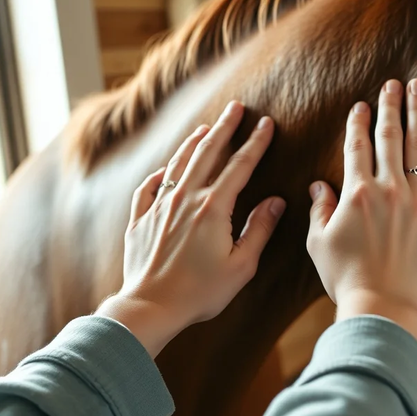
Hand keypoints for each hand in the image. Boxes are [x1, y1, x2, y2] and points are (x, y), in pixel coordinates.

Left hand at [97, 102, 285, 357]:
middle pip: (207, 153)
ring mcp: (159, 207)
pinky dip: (159, 175)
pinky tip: (164, 171)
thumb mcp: (241, 266)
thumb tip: (276, 202)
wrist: (150, 307)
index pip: (240, 166)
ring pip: (178, 164)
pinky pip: (148, 188)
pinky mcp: (140, 220)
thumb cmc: (200, 292)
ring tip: (205, 128)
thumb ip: (259, 229)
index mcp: (213, 208)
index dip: (255, 143)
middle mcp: (185, 199)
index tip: (266, 124)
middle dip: (224, 128)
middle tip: (236, 108)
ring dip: (193, 143)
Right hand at [306, 79, 416, 342]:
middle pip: (390, 137)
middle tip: (393, 84)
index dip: (359, 122)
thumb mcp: (319, 243)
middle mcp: (388, 189)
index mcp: (356, 193)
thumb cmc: (347, 278)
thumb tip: (319, 184)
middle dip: (390, 106)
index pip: (357, 146)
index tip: (361, 106)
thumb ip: (319, 208)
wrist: (383, 308)